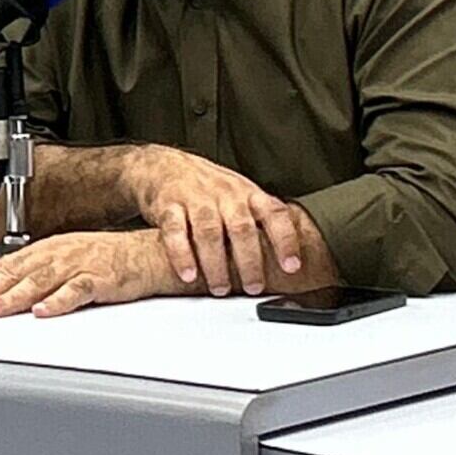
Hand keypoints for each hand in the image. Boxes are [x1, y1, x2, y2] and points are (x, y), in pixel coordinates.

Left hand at [0, 231, 172, 318]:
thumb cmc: (105, 260)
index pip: (2, 266)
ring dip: (14, 296)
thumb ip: (34, 274)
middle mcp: (56, 254)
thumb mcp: (63, 260)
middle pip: (14, 273)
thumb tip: (1, 292)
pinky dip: (58, 301)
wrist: (147, 253)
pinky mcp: (100, 278)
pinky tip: (43, 312)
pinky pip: (76, 290)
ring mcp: (78, 265)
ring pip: (39, 281)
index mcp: (44, 250)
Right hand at [129, 145, 301, 296]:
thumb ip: (262, 221)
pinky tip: (188, 274)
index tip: (292, 267)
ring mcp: (196, 199)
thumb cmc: (209, 188)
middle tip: (253, 287)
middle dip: (249, 261)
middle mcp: (225, 195)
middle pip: (241, 227)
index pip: (274, 214)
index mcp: (248, 194)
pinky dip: (182, 255)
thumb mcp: (240, 196)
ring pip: (209, 232)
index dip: (286, 240)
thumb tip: (292, 259)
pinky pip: (175, 231)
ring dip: (216, 263)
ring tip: (220, 288)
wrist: (163, 166)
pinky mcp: (168, 206)